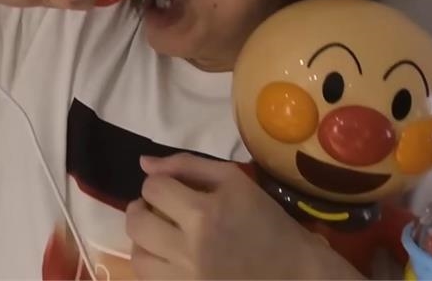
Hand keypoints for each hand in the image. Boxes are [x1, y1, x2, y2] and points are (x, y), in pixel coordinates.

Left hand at [125, 153, 362, 279]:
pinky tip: (167, 258)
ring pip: (137, 256)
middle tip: (156, 209)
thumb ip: (188, 165)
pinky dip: (151, 265)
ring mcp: (187, 278)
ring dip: (142, 240)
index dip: (157, 184)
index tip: (170, 189)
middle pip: (137, 223)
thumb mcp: (235, 181)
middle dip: (141, 209)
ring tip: (159, 235)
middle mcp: (191, 248)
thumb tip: (144, 163)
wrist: (294, 273)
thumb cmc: (268, 223)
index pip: (153, 188)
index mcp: (206, 213)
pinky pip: (148, 280)